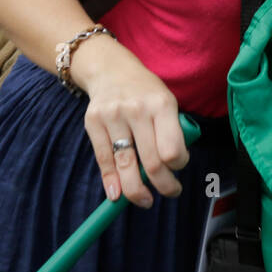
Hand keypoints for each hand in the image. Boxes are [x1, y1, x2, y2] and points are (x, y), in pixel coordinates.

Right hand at [83, 60, 189, 207]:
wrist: (112, 70)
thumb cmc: (146, 93)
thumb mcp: (167, 101)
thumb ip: (171, 130)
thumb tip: (170, 169)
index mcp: (162, 104)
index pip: (172, 148)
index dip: (178, 165)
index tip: (178, 167)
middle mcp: (137, 110)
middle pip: (151, 161)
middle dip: (163, 184)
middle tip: (171, 192)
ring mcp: (112, 116)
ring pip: (125, 163)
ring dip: (136, 190)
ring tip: (145, 201)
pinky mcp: (93, 123)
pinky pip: (103, 158)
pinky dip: (111, 181)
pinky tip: (116, 195)